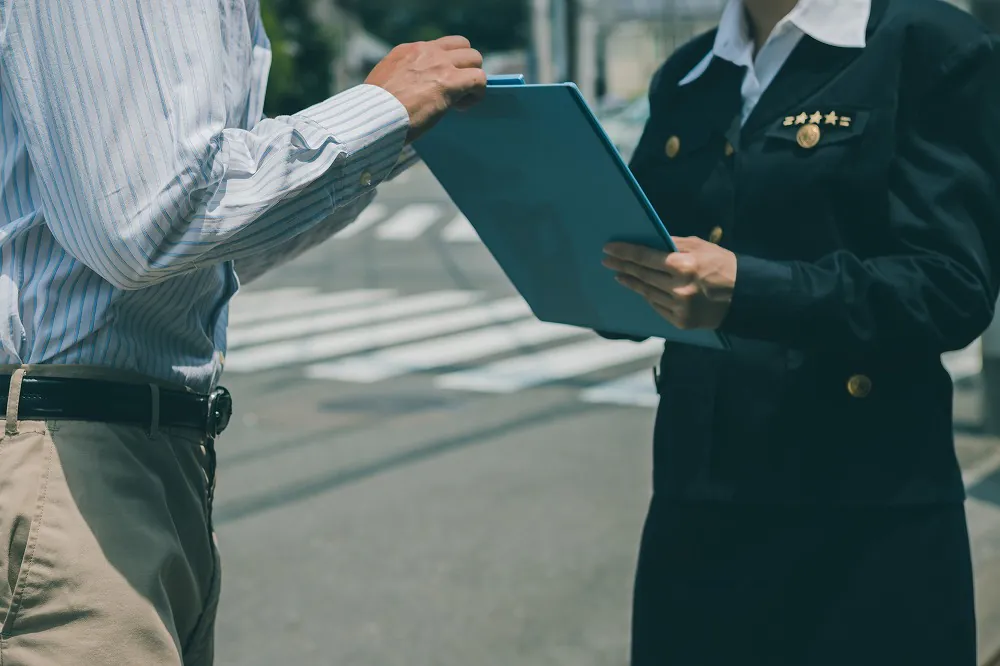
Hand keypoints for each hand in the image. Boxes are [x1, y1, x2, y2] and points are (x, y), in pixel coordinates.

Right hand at [365, 36, 486, 142]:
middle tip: (455, 90)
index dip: (446, 64)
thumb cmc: (376, 109)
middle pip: (462, 46)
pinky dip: (476, 94)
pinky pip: (479, 79)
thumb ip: (402, 78)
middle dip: (464, 67)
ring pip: (475, 58)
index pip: (439, 46)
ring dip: (472, 79)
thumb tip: (412, 90)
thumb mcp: (385, 82)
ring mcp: (440, 64)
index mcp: (408, 51)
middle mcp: (426, 51)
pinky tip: (461, 108)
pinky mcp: (451, 81)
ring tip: (460, 100)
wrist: (375, 116)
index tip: (438, 85)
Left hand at [602, 236, 737, 330]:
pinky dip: (647, 296)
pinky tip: (639, 289)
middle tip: (607, 261)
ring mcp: (678, 307)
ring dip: (631, 282)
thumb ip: (674, 244)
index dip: (624, 252)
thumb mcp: (701, 246)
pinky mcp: (680, 321)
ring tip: (619, 275)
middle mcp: (678, 287)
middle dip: (622, 266)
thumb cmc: (722, 265)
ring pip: (646, 292)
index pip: (645, 257)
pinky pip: (657, 306)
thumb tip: (649, 241)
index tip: (608, 249)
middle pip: (642, 275)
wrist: (746, 296)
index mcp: (683, 265)